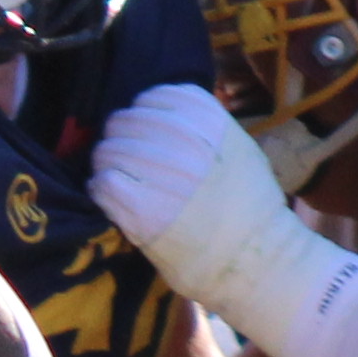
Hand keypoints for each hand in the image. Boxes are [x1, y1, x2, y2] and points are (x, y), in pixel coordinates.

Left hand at [90, 81, 309, 308]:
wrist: (256, 259)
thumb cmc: (250, 207)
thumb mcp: (241, 148)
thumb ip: (205, 125)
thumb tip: (163, 111)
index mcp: (208, 119)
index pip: (152, 97)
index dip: (144, 117)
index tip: (150, 138)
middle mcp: (183, 139)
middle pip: (124, 121)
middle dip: (123, 141)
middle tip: (132, 166)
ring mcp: (160, 172)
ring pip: (106, 150)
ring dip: (109, 167)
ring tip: (123, 185)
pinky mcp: (140, 208)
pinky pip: (101, 182)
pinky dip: (102, 192)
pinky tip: (116, 202)